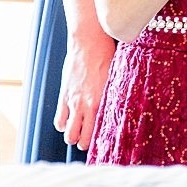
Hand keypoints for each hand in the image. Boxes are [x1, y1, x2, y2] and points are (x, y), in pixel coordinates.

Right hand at [54, 28, 114, 148]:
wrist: (88, 41)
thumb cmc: (109, 56)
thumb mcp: (118, 77)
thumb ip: (117, 93)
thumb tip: (127, 105)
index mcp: (103, 101)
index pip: (99, 131)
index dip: (100, 142)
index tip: (105, 144)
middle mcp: (86, 104)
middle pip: (80, 138)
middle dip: (84, 143)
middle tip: (90, 141)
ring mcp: (72, 101)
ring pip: (67, 132)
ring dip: (72, 135)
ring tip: (80, 132)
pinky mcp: (63, 95)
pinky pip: (59, 119)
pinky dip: (63, 124)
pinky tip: (70, 121)